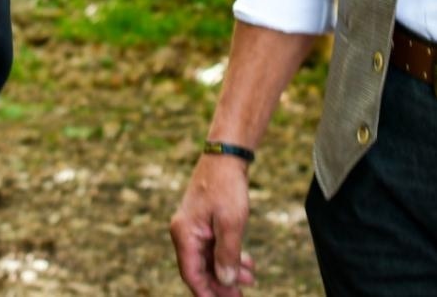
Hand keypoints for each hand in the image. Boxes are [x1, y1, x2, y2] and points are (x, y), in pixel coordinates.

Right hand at [170, 154, 257, 295]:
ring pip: (211, 258)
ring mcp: (195, 227)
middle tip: (241, 296)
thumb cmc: (227, 186)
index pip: (192, 274)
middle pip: (201, 269)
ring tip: (251, 279)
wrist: (227, 155)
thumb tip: (225, 281)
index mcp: (184, 234)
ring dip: (229, 271)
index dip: (207, 293)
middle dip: (221, 284)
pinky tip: (248, 263)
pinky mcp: (206, 222)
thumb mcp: (231, 222)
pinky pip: (216, 246)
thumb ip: (227, 254)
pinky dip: (230, 255)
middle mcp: (185, 233)